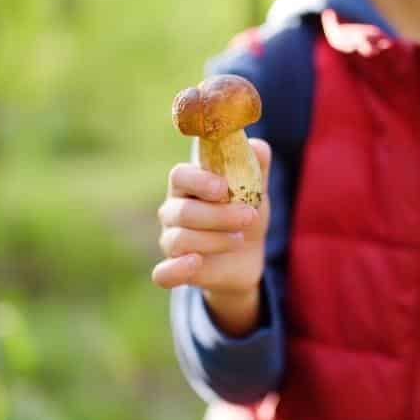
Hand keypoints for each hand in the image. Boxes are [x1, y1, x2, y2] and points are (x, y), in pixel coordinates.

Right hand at [151, 139, 271, 336]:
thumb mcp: (256, 190)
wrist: (247, 256)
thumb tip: (256, 146)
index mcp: (187, 185)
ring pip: (180, 239)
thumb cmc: (244, 214)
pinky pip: (162, 273)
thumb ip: (256, 165)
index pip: (179, 176)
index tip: (223, 188)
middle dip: (219, 215)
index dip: (199, 181)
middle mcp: (172, 211)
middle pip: (183, 211)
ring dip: (214, 239)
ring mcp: (171, 241)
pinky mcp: (175, 270)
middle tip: (248, 216)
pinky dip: (175, 269)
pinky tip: (196, 263)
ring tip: (239, 239)